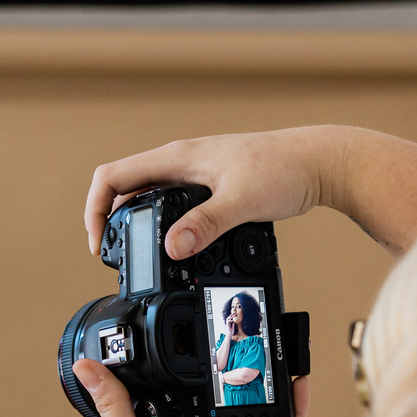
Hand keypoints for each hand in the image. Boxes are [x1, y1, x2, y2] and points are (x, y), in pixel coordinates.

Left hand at [73, 359, 309, 416]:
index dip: (189, 378)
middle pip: (223, 408)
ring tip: (267, 349)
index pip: (185, 405)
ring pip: (256, 415)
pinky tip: (297, 379)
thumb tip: (84, 366)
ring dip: (265, 387)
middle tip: (235, 339)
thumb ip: (114, 404)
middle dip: (231, 379)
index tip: (190, 346)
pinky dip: (295, 408)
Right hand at [84, 125, 416, 262]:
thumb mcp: (242, 202)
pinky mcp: (212, 185)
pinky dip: (162, 224)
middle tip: (114, 259)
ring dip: (135, 223)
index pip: (113, 176)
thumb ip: (204, 225)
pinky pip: (172, 203)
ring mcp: (196, 172)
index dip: (95, 211)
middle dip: (110, 221)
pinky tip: (174, 248)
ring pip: (149, 195)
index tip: (99, 246)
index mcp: (178, 158)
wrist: (321, 163)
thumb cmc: (285, 171)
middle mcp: (182, 161)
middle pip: (125, 187)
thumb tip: (171, 248)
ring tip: (136, 256)